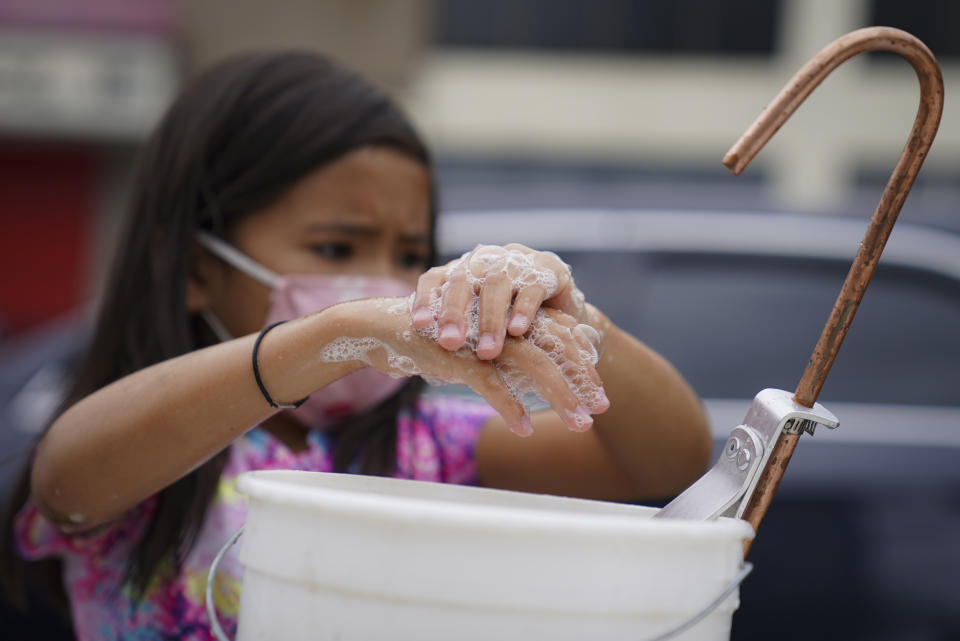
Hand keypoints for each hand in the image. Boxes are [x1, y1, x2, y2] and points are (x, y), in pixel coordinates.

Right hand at [324, 298, 607, 435]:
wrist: (380, 329)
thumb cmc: (433, 343)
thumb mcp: (476, 354)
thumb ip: (506, 364)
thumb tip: (538, 388)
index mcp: (509, 319)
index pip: (560, 338)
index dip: (583, 368)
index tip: (600, 400)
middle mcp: (501, 323)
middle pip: (556, 349)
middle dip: (582, 382)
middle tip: (601, 411)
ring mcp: (480, 337)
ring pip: (533, 365)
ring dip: (560, 396)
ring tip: (580, 424)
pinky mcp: (456, 354)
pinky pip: (490, 382)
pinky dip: (510, 406)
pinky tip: (524, 429)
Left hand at [410, 244, 586, 359]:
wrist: (562, 315)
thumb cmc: (509, 326)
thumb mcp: (478, 328)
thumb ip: (455, 335)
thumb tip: (419, 361)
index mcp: (463, 271)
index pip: (436, 279)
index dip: (426, 299)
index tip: (418, 325)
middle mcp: (486, 260)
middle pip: (464, 280)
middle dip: (455, 313)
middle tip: (450, 343)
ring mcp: (517, 261)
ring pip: (498, 284)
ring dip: (490, 319)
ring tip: (487, 351)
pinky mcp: (548, 269)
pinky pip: (533, 287)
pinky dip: (524, 309)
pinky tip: (518, 331)